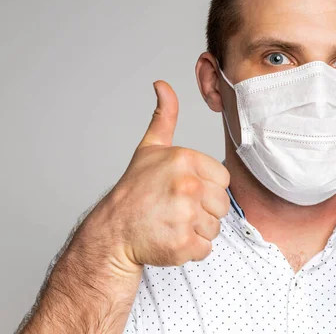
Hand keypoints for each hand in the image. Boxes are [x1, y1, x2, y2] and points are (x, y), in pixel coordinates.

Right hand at [84, 80, 229, 270]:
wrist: (112, 231)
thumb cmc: (135, 191)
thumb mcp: (150, 148)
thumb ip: (164, 117)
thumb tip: (162, 85)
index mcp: (185, 160)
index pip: (223, 180)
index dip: (206, 188)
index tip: (182, 191)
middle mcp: (187, 185)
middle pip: (222, 205)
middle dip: (202, 211)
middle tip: (174, 209)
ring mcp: (184, 216)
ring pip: (214, 228)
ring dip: (196, 230)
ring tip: (170, 223)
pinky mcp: (182, 244)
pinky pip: (205, 249)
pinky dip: (190, 249)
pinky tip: (170, 238)